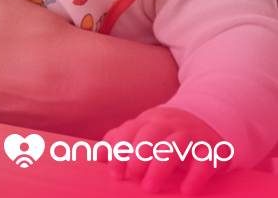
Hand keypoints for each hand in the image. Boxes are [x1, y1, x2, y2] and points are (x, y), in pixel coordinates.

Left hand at [103, 107, 227, 194]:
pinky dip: (195, 176)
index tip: (114, 174)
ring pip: (173, 148)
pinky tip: (185, 191)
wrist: (209, 119)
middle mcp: (168, 124)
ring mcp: (191, 134)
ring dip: (159, 169)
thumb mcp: (143, 132)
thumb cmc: (166, 133)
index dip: (118, 152)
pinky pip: (204, 161)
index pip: (128, 132)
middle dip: (138, 158)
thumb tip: (97, 156)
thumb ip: (120, 141)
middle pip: (149, 136)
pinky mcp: (212, 148)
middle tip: (134, 177)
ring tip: (149, 188)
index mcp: (148, 121)